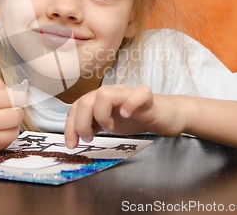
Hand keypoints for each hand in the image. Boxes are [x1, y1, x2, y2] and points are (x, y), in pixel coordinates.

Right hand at [0, 77, 23, 154]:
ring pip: (14, 131)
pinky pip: (6, 143)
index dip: (17, 97)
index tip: (15, 97)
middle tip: (10, 109)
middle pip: (16, 115)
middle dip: (16, 110)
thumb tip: (16, 92)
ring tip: (2, 120)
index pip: (11, 98)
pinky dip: (5, 135)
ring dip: (12, 124)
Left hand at [64, 84, 186, 148]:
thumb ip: (92, 125)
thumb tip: (73, 136)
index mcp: (100, 99)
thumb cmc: (137, 118)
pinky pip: (138, 94)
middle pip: (86, 100)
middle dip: (81, 123)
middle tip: (89, 138)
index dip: (70, 126)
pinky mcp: (147, 98)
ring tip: (109, 128)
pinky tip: (126, 115)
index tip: (71, 145)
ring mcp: (128, 94)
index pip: (77, 106)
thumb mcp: (109, 124)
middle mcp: (111, 93)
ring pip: (104, 94)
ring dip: (101, 114)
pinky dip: (129, 104)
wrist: (166, 115)